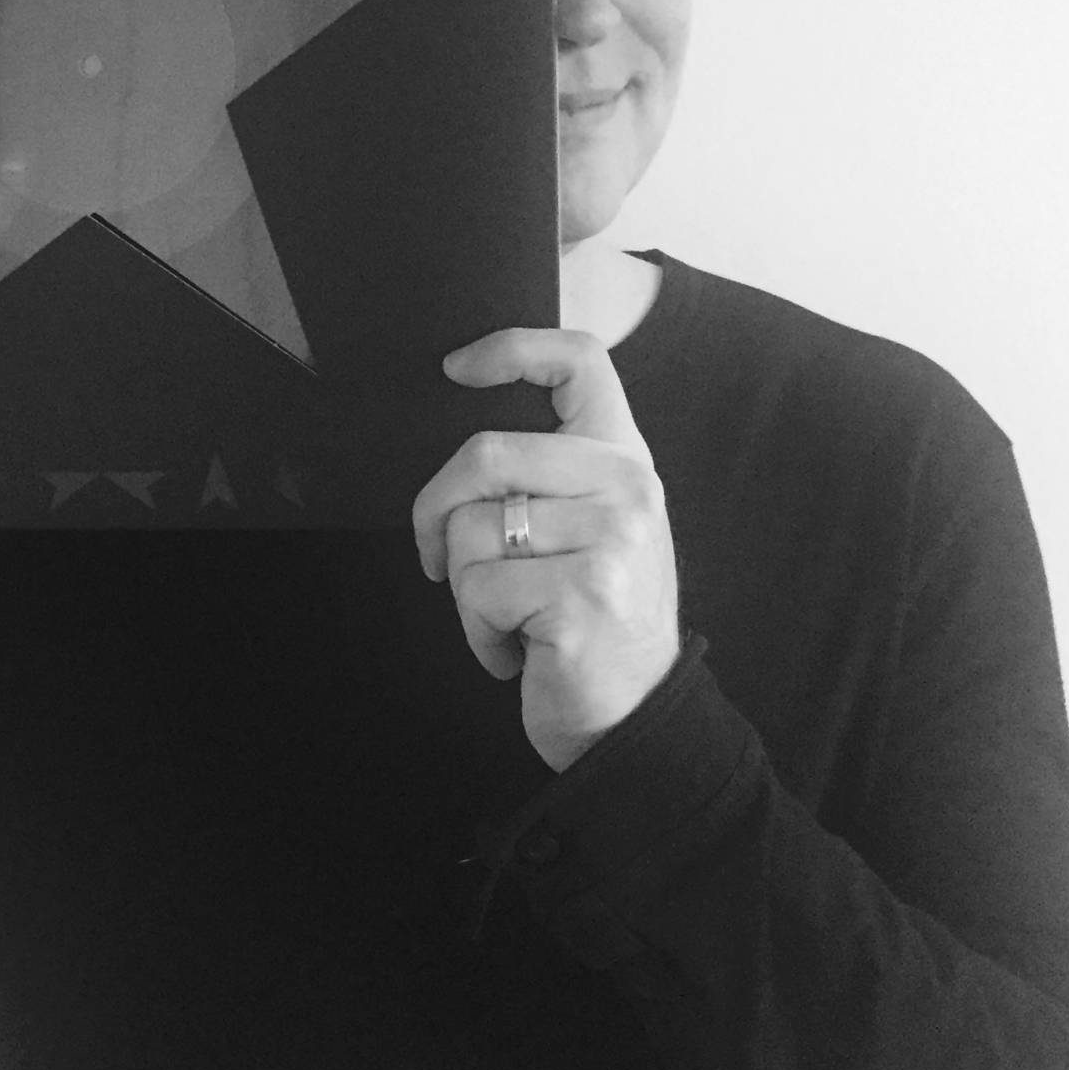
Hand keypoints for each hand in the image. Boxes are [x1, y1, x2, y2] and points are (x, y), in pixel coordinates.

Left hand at [411, 328, 680, 769]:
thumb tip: (463, 455)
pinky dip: (475, 632)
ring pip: (468, 530)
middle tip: (435, 559)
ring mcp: (609, 542)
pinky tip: (513, 653)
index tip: (456, 369)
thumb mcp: (594, 533)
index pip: (580, 361)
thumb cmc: (595, 624)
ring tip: (507, 619)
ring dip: (462, 589)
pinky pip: (476, 591)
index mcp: (626, 460)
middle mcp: (627, 489)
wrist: (634, 721)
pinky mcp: (579, 597)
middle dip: (434, 511)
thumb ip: (552, 479)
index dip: (511, 348)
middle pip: (483, 452)